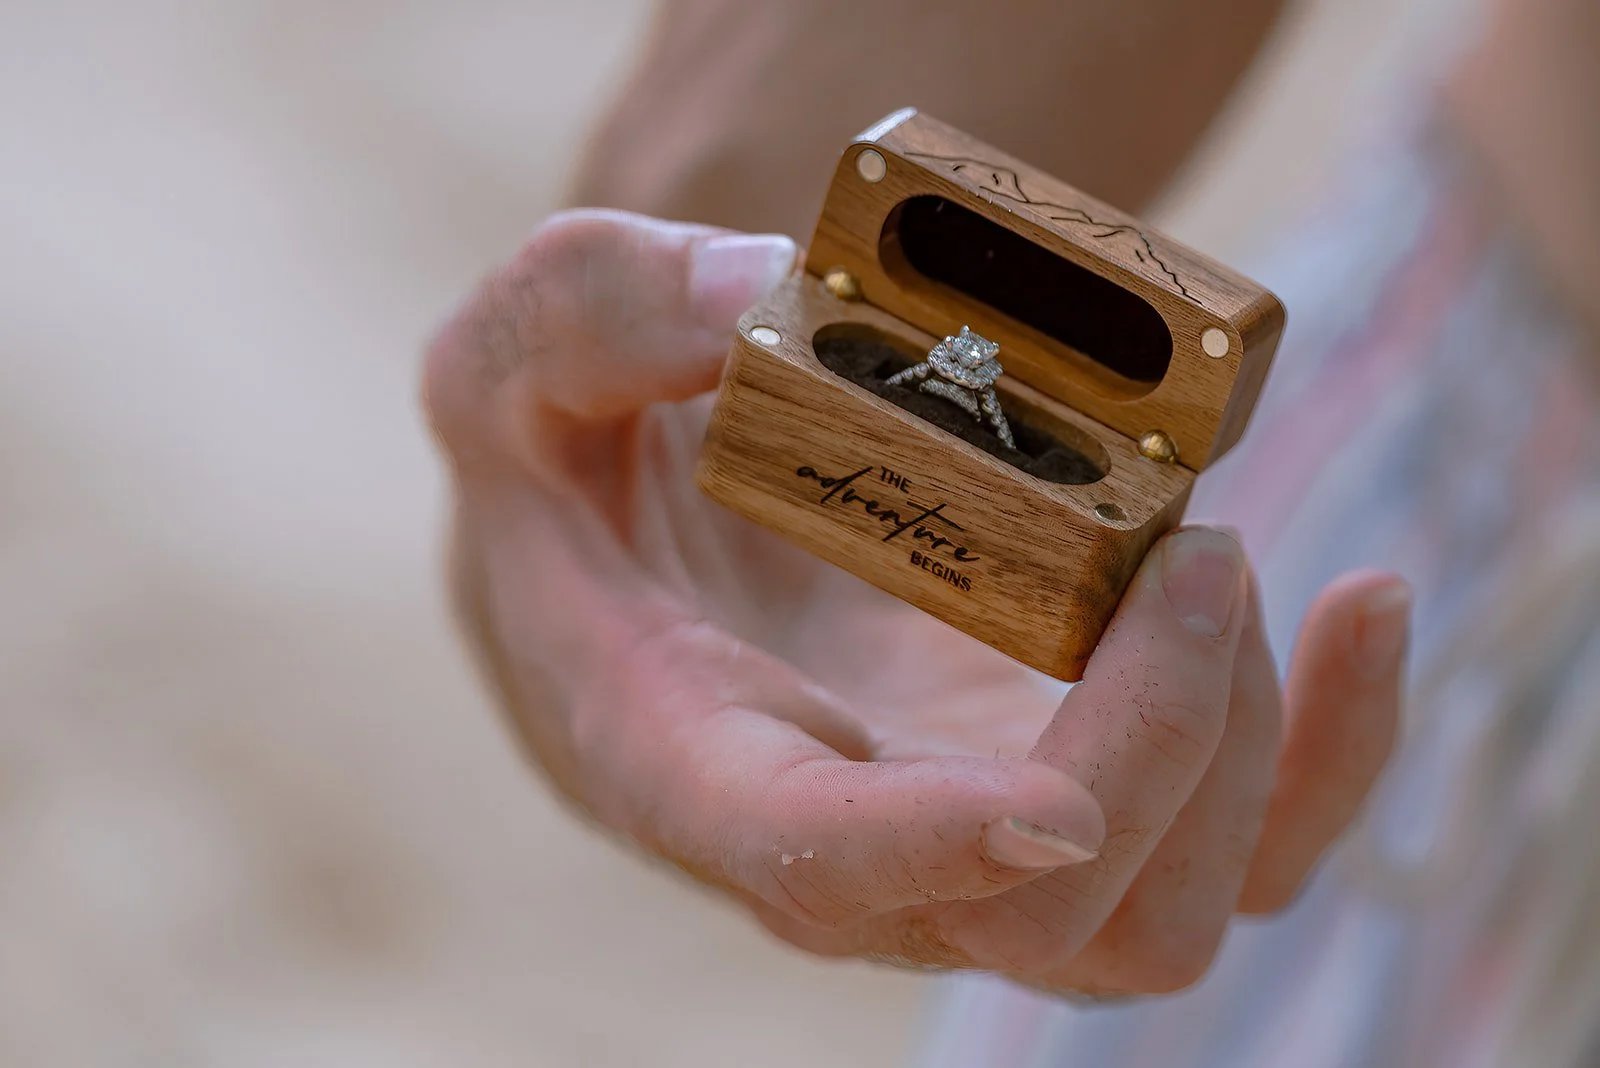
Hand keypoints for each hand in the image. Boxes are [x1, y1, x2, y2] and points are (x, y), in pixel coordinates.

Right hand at [422, 209, 1408, 994]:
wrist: (650, 527)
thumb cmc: (572, 459)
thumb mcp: (516, 359)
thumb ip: (590, 313)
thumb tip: (759, 293)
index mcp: (684, 751)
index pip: (796, 860)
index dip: (921, 857)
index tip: (1050, 810)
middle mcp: (841, 835)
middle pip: (1036, 924)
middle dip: (1152, 758)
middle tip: (1190, 556)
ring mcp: (972, 824)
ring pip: (1159, 915)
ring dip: (1247, 760)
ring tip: (1218, 556)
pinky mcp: (1068, 776)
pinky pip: (1240, 843)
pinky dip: (1333, 752)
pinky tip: (1362, 609)